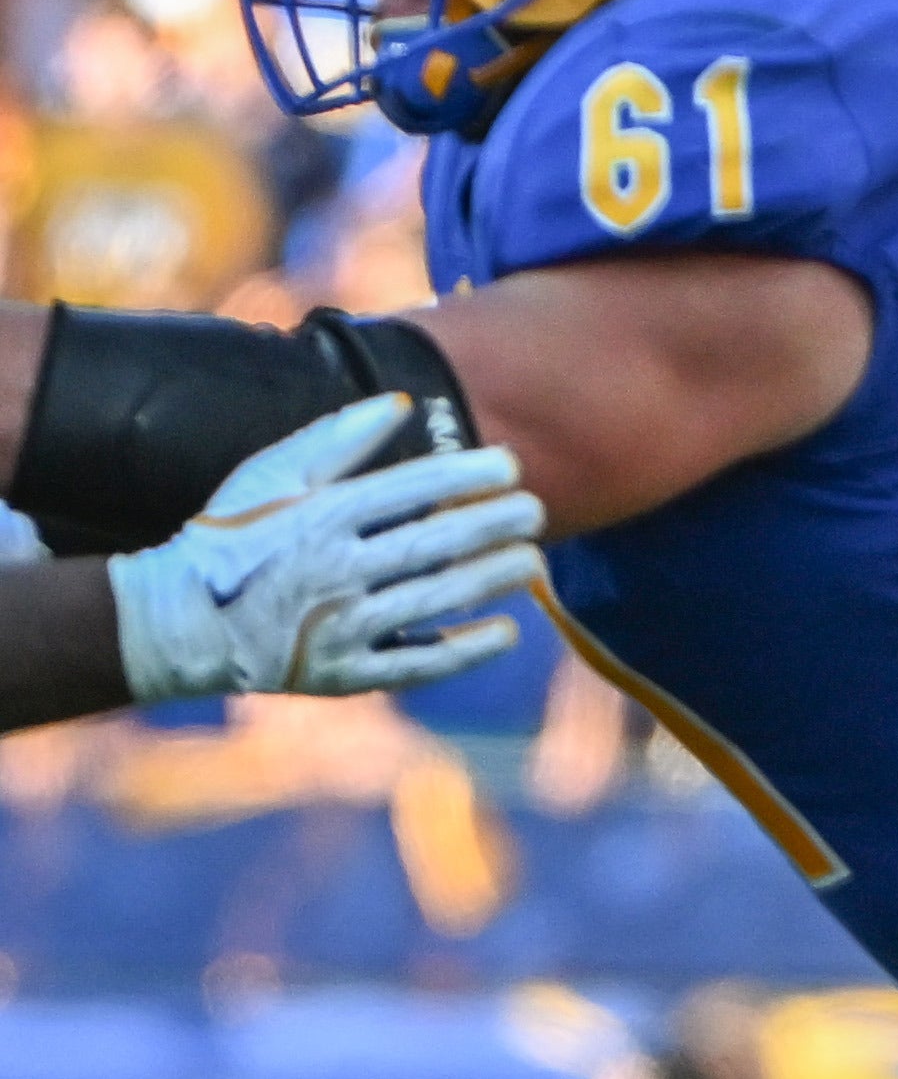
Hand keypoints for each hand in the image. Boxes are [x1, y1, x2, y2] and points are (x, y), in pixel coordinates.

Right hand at [108, 397, 545, 703]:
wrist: (182, 622)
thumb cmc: (236, 536)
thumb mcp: (269, 477)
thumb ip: (335, 440)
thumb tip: (400, 404)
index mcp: (315, 517)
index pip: (404, 488)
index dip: (463, 474)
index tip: (509, 465)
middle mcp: (330, 570)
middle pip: (429, 543)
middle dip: (491, 524)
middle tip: (535, 512)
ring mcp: (338, 626)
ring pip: (432, 598)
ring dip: (491, 579)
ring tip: (532, 561)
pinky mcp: (344, 674)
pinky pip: (417, 663)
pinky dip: (465, 649)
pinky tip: (506, 631)